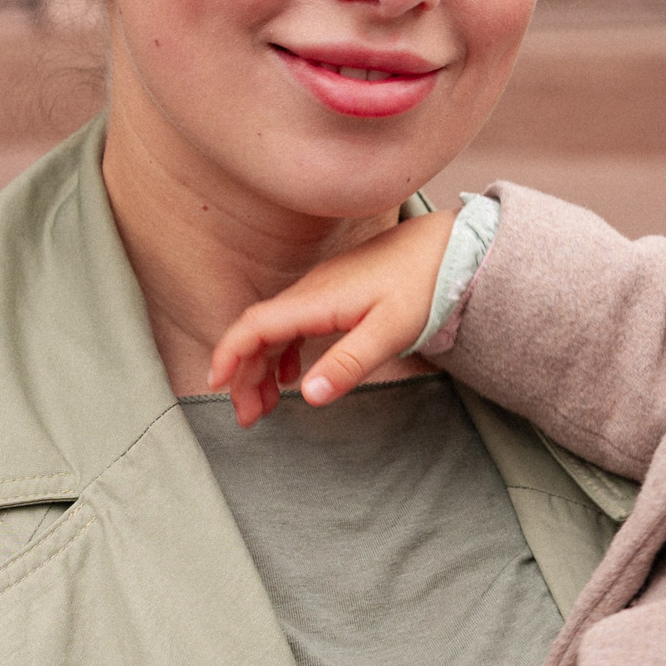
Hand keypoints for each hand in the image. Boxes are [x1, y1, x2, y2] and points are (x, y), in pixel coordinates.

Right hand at [207, 210, 456, 426]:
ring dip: (260, 367)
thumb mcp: (390, 331)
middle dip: (242, 375)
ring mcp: (321, 291)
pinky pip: (293, 324)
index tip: (215, 385)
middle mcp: (310, 292)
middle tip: (247, 418)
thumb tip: (309, 395)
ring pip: (273, 329)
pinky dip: (280, 352)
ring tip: (263, 406)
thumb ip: (348, 364)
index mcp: (316, 300)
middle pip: (257, 332)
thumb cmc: (423, 285)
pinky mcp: (335, 293)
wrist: (449, 248)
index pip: (255, 326)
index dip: (229, 355)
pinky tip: (288, 376)